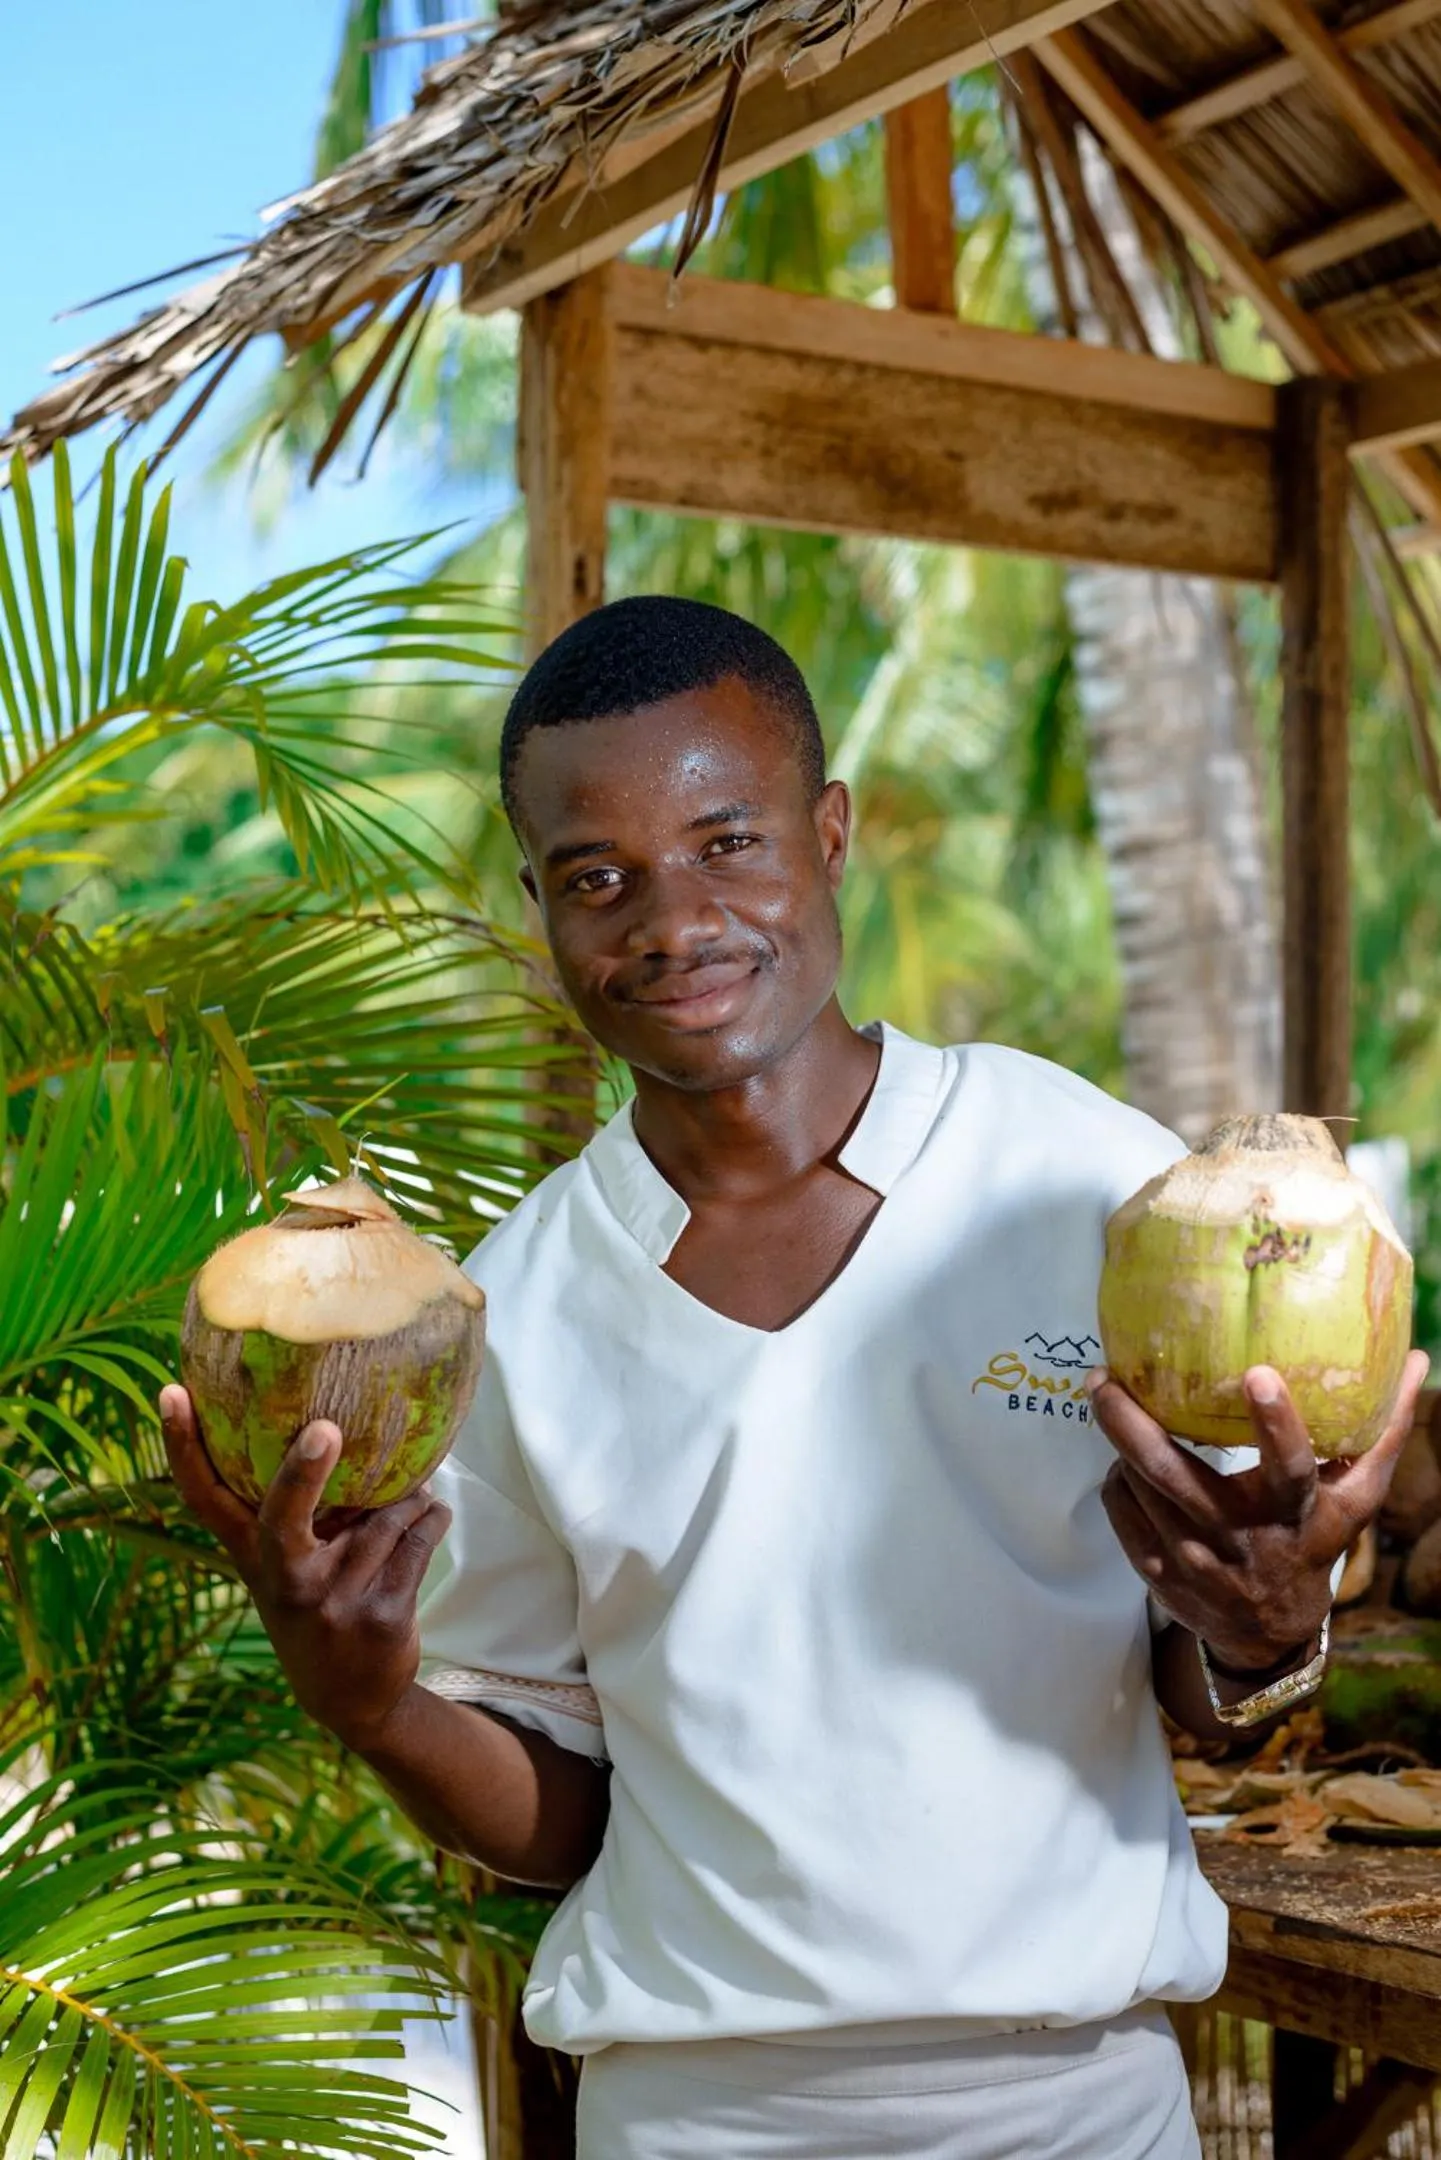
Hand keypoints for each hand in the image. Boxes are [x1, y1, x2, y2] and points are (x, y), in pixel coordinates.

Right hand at [160, 1384, 452, 1748]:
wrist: (353, 1700)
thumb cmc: (316, 1604)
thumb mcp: (285, 1567)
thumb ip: (293, 1510)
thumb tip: (338, 1414)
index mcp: (253, 1556)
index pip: (204, 1497)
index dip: (182, 1445)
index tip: (172, 1391)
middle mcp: (286, 1579)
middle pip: (283, 1517)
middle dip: (302, 1472)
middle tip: (325, 1428)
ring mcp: (333, 1601)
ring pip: (385, 1515)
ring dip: (408, 1497)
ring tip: (414, 1494)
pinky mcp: (381, 1615)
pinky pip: (419, 1540)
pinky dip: (432, 1517)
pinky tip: (433, 1514)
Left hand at [1091, 1352, 1430, 1671]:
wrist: (1269, 1634)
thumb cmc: (1315, 1544)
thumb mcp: (1355, 1498)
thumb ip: (1383, 1430)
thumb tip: (1418, 1358)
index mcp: (1294, 1513)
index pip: (1290, 1467)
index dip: (1276, 1423)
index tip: (1256, 1373)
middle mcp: (1239, 1536)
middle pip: (1173, 1474)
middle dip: (1132, 1424)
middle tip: (1104, 1377)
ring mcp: (1191, 1558)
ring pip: (1137, 1485)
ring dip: (1120, 1441)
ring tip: (1111, 1400)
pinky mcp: (1155, 1572)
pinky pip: (1120, 1508)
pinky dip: (1118, 1479)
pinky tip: (1124, 1462)